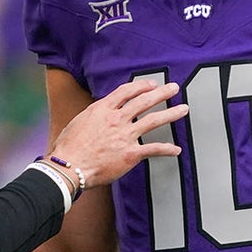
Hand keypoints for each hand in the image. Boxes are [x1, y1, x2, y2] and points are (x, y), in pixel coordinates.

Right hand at [47, 79, 186, 188]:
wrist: (70, 166)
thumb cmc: (68, 147)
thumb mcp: (79, 121)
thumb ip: (94, 116)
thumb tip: (99, 114)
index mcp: (103, 109)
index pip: (126, 92)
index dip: (141, 86)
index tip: (151, 85)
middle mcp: (116, 119)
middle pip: (144, 101)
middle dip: (161, 93)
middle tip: (173, 88)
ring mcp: (125, 136)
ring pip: (153, 120)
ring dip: (171, 113)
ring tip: (183, 109)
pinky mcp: (131, 154)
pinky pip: (153, 149)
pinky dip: (167, 149)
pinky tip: (176, 149)